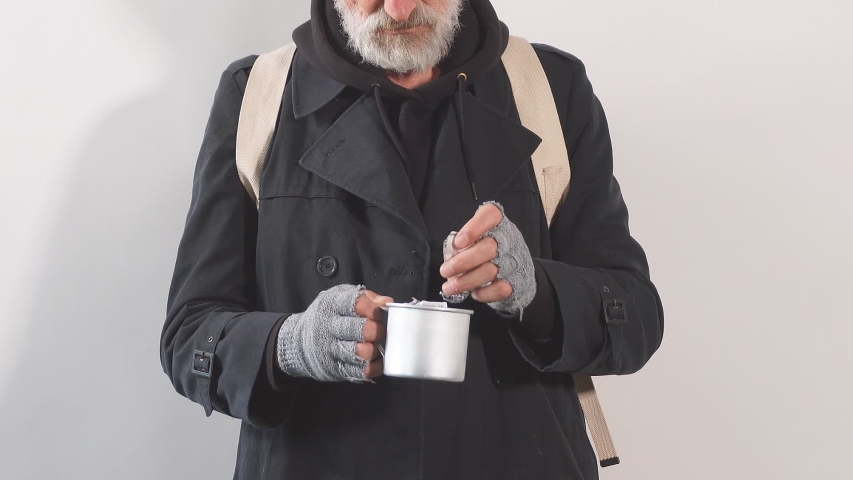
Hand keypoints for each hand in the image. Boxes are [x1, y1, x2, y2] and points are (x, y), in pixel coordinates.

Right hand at [277, 284, 392, 382]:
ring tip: (376, 346)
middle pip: (362, 329)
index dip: (373, 309)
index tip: (378, 313)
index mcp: (332, 305)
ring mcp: (331, 350)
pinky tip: (375, 360)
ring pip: (362, 352)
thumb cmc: (327, 317)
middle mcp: (330, 327)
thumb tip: (386, 302)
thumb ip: (366, 298)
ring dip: (375, 350)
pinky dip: (374, 367)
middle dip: (378, 331)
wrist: (298, 343)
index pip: (356, 303)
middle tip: (380, 331)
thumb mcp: (340, 298)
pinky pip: (361, 371)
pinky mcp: (335, 368)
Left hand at [439, 202, 535, 313]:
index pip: (491, 215)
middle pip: (488, 247)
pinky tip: (474, 292)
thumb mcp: (477, 239)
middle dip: (462, 262)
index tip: (458, 242)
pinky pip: (499, 289)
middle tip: (445, 271)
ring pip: (490, 271)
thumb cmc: (490, 252)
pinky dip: (483, 293)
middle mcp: (508, 240)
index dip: (473, 228)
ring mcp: (513, 261)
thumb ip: (464, 243)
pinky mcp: (516, 281)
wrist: (517, 272)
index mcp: (497, 224)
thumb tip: (450, 257)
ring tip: (451, 287)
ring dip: (466, 281)